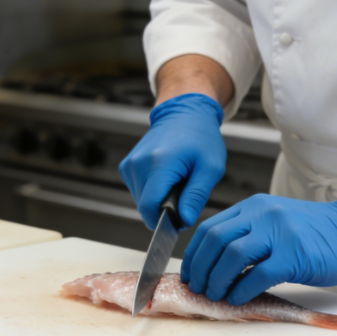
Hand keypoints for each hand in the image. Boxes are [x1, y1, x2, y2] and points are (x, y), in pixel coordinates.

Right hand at [119, 93, 225, 228]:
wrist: (184, 113)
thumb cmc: (200, 138)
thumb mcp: (210, 168)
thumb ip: (196, 196)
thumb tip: (184, 220)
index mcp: (159, 163)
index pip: (150, 208)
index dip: (165, 222)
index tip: (181, 220)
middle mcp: (138, 164)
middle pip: (145, 207)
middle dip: (165, 209)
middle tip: (185, 193)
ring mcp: (129, 164)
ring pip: (141, 201)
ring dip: (160, 200)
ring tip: (177, 181)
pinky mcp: (127, 166)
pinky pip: (139, 191)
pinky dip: (153, 191)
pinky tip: (166, 177)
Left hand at [181, 192, 336, 304]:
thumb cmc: (317, 233)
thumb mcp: (276, 222)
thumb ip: (249, 234)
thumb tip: (216, 264)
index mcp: (254, 206)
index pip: (210, 228)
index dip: (194, 254)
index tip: (190, 273)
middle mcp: (263, 215)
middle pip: (216, 241)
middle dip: (201, 269)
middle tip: (198, 288)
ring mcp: (280, 233)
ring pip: (232, 256)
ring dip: (217, 281)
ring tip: (215, 295)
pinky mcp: (295, 254)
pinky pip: (258, 275)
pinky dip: (241, 290)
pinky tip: (237, 299)